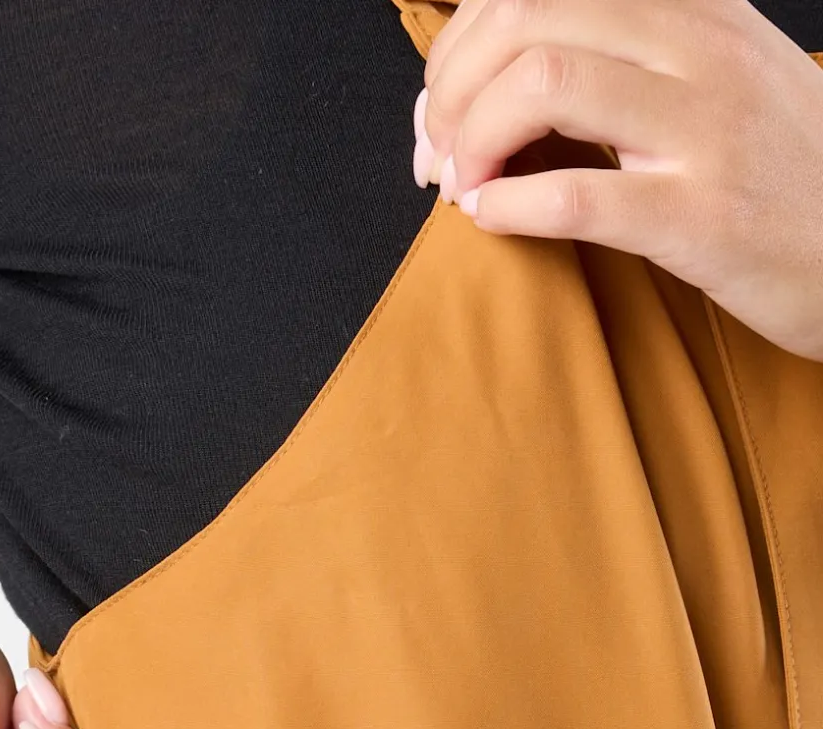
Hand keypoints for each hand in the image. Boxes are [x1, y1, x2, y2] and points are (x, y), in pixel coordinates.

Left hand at [415, 0, 822, 359]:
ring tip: (463, 185)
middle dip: (451, 90)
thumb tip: (509, 65)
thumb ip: (632, 52)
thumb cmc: (779, 177)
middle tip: (437, 152)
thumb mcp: (718, 75)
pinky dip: (507, 207)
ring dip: (471, 140)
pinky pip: (576, 196)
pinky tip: (490, 219)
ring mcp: (706, 131)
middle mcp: (700, 49)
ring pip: (543, 83)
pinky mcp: (702, 219)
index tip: (443, 106)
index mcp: (695, 7)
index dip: (463, 42)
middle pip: (527, 19)